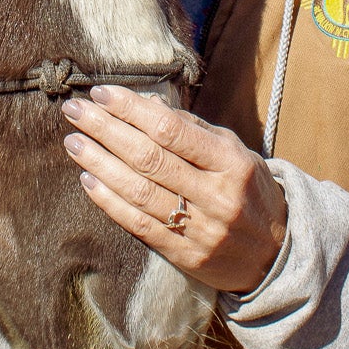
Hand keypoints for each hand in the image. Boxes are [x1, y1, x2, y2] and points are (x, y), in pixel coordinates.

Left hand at [60, 85, 286, 294]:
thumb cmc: (247, 190)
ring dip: (100, 164)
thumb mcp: (233, 151)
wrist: (275, 253)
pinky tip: (88, 180)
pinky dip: (109, 201)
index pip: (172, 130)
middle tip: (75, 111)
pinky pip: (139, 225)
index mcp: (231, 162)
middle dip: (106, 130)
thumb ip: (192, 129)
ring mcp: (200, 229)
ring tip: (74, 142)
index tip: (102, 93)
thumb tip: (147, 105)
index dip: (132, 110)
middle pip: (149, 158)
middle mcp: (216, 195)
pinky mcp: (184, 255)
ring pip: (139, 192)